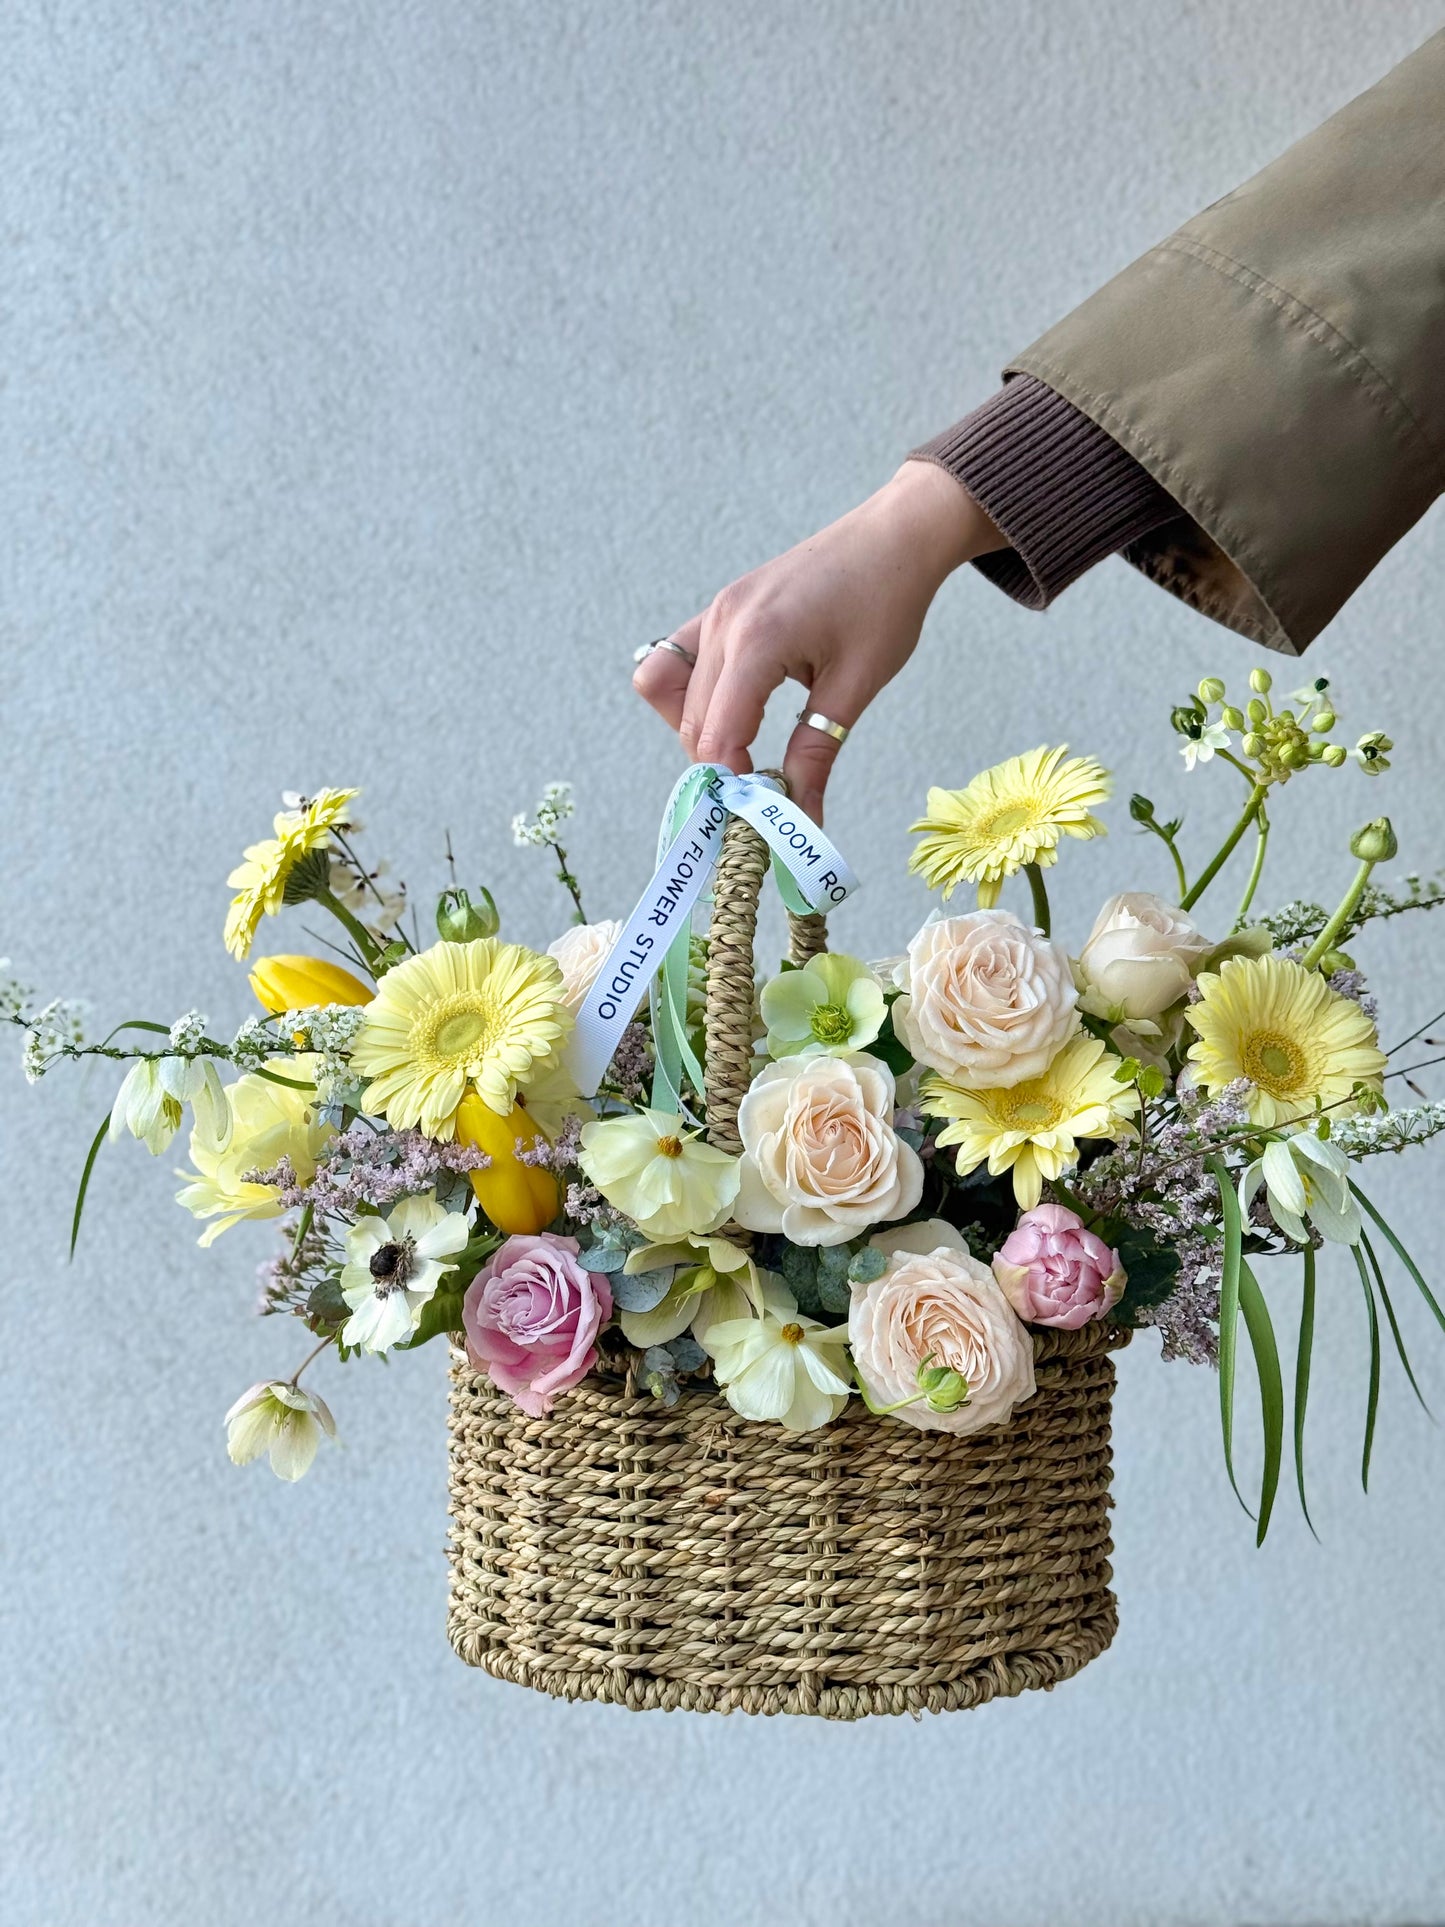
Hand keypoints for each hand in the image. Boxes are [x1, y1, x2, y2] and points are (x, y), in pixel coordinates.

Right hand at [633, 461, 1001, 820]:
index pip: (717, 734)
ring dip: (696, 730)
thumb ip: (817, 753)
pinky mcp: (720, 607)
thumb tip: (800, 817)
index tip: (760, 811)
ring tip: (744, 747)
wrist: (893, 537)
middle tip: (760, 789)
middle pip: (689, 720)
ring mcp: (715, 611)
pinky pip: (676, 659)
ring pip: (668, 691)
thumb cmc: (885, 602)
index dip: (733, 782)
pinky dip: (693, 695)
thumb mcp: (855, 686)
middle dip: (717, 764)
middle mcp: (723, 622)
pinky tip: (736, 710)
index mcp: (757, 641)